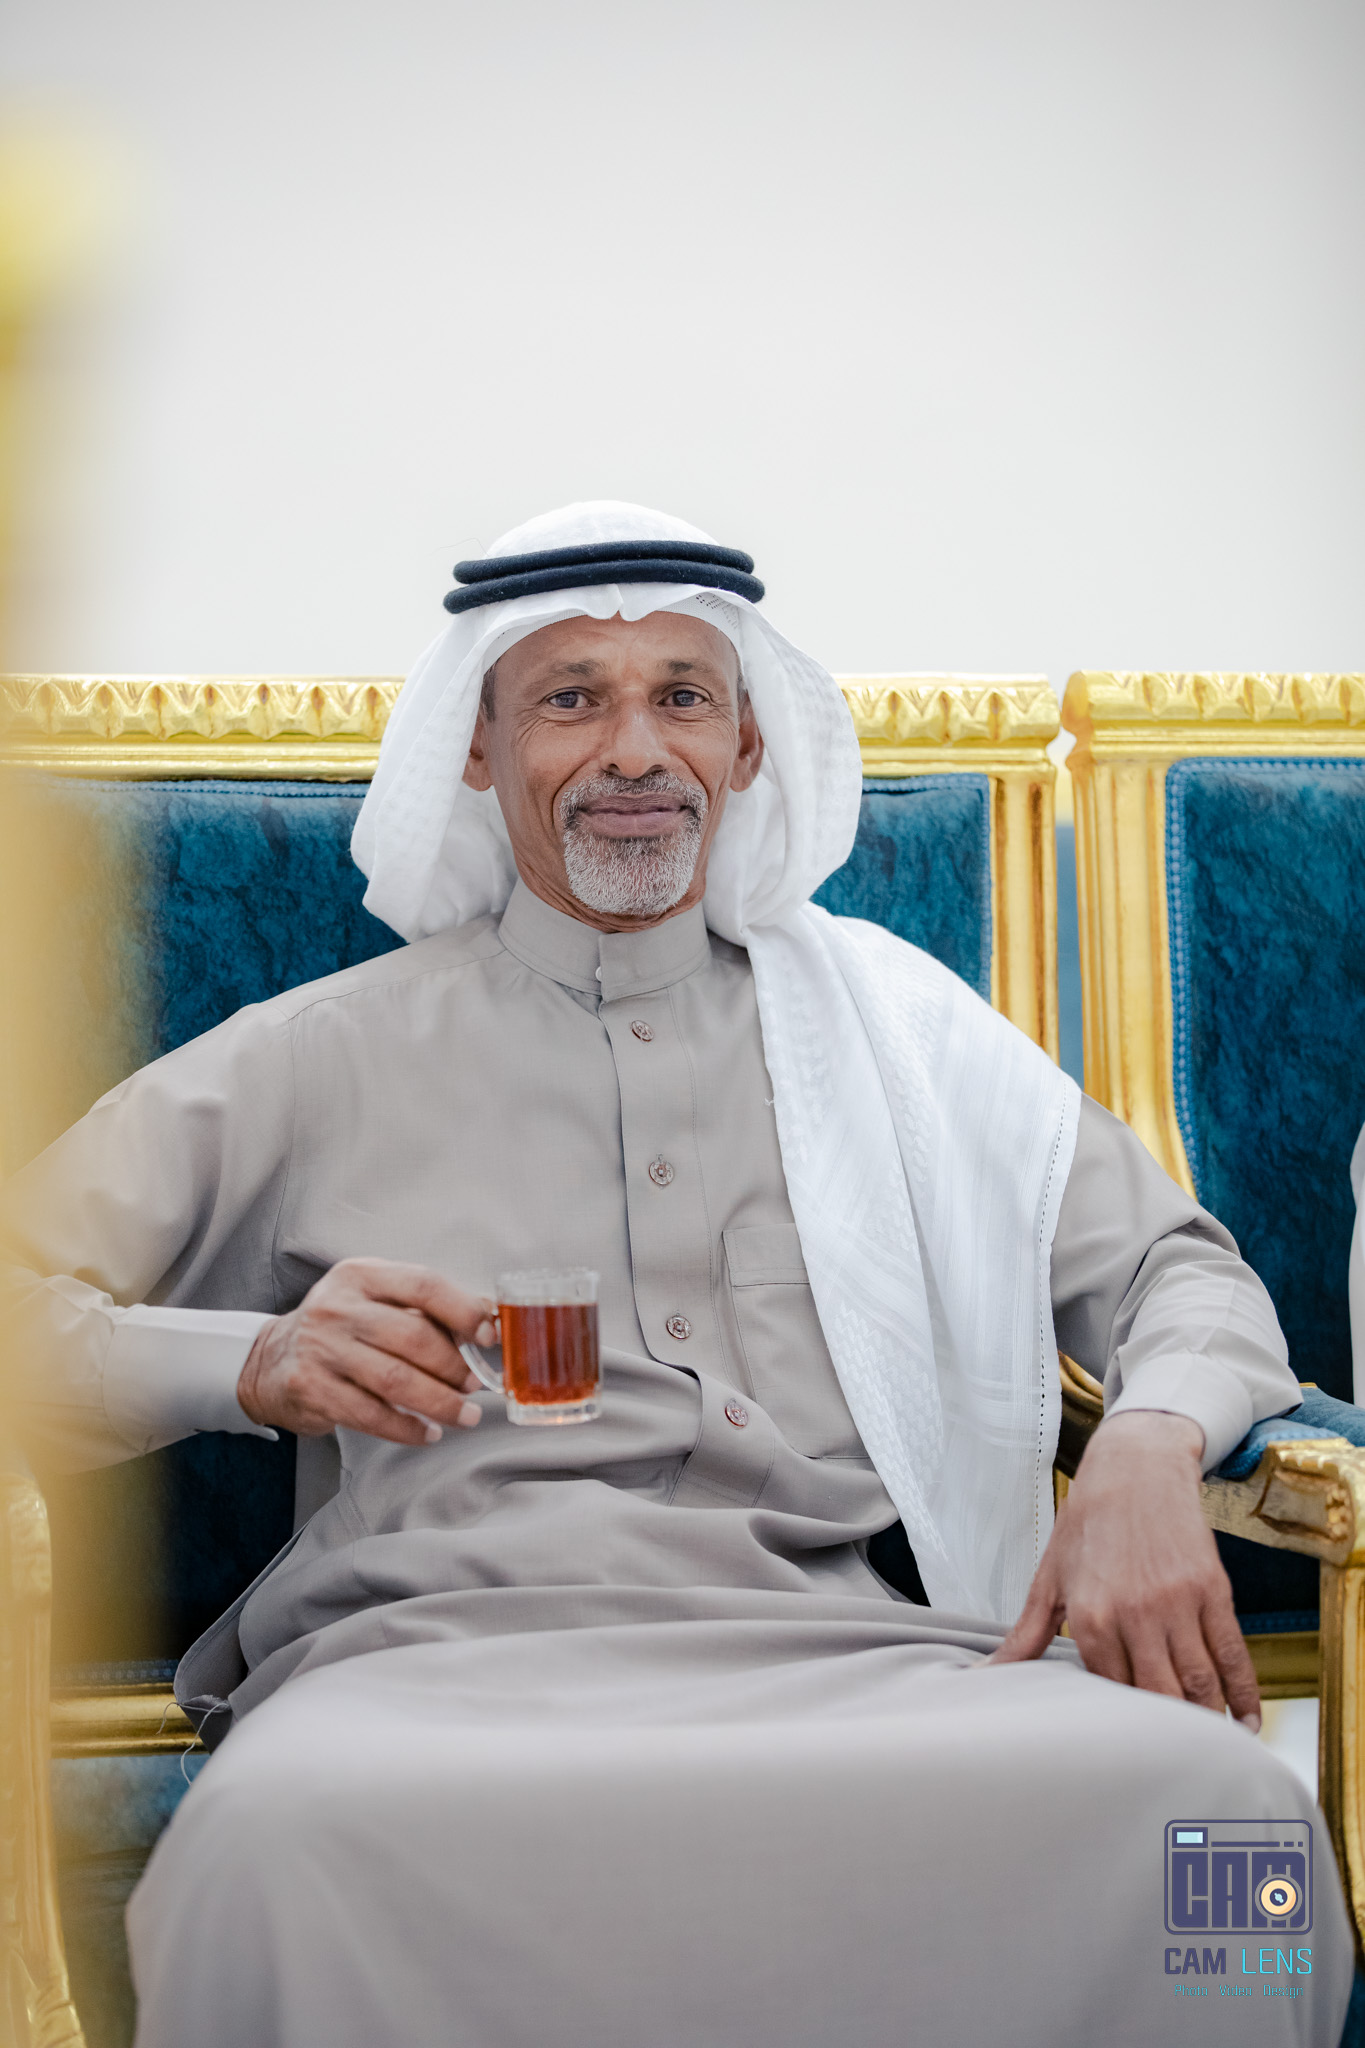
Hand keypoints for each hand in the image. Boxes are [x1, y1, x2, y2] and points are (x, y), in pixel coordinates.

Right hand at [237, 1257, 496, 1446]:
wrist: (271, 1360)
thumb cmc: (341, 1329)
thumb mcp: (374, 1300)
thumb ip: (424, 1309)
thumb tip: (488, 1321)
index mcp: (361, 1275)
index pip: (423, 1285)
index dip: (463, 1311)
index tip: (489, 1335)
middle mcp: (338, 1307)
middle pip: (413, 1337)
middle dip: (454, 1367)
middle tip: (475, 1385)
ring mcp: (321, 1348)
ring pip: (396, 1380)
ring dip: (440, 1402)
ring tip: (464, 1414)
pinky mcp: (311, 1388)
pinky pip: (372, 1415)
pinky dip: (408, 1428)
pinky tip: (428, 1432)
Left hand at [990, 1410, 1260, 1730]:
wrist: (1135, 1467)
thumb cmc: (1089, 1523)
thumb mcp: (1049, 1578)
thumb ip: (1024, 1636)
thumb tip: (985, 1674)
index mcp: (1092, 1617)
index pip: (1110, 1693)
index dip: (1121, 1724)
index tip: (1126, 1746)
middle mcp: (1136, 1614)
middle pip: (1160, 1698)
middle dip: (1167, 1734)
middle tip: (1171, 1759)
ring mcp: (1179, 1603)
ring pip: (1200, 1684)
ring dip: (1206, 1723)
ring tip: (1206, 1748)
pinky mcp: (1213, 1591)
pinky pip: (1233, 1654)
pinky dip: (1245, 1694)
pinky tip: (1245, 1721)